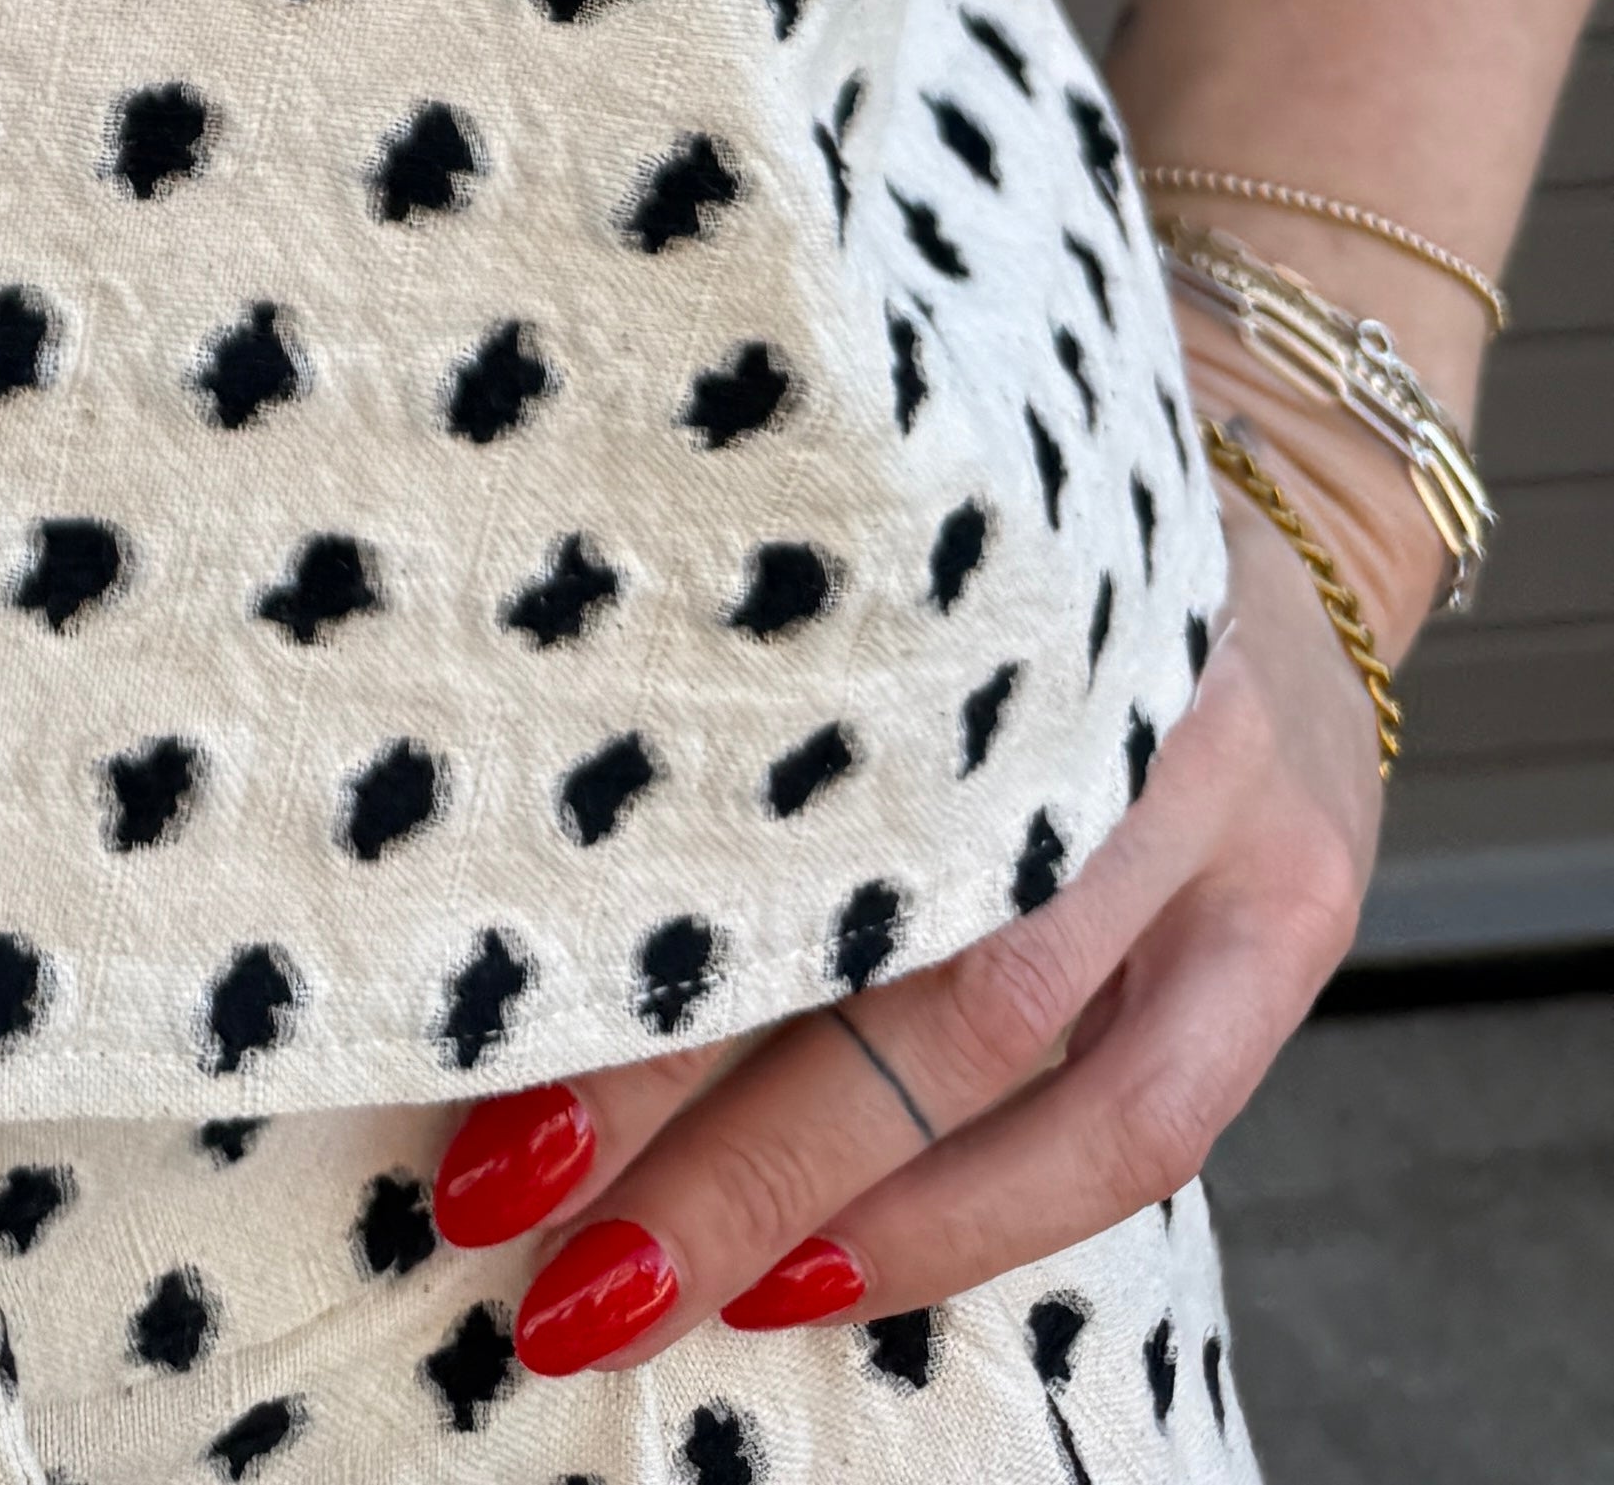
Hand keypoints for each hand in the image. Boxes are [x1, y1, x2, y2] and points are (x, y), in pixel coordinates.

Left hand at [422, 520, 1384, 1377]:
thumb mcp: (883, 541)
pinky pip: (1148, 1128)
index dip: (647, 921)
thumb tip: (500, 853)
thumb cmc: (997, 526)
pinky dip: (973, 1220)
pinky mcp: (1300, 923)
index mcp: (988, 559)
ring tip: (651, 1287)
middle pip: (912, 941)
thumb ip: (747, 666)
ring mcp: (1239, 815)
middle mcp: (1127, 682)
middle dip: (708, 1110)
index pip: (800, 772)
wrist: (1277, 484)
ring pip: (1030, 1064)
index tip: (472, 1014)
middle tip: (517, 1210)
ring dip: (831, 1205)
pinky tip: (824, 1275)